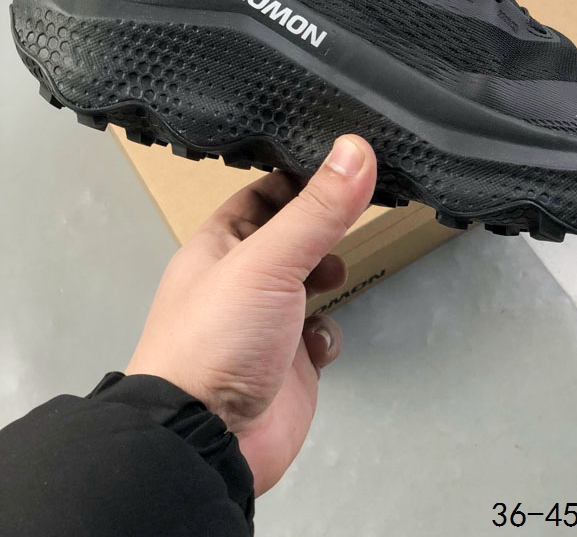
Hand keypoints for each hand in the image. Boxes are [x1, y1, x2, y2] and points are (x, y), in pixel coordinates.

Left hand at [125, 135, 376, 494]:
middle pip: (291, 237)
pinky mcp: (288, 366)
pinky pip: (318, 335)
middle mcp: (241, 280)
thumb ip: (317, 209)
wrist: (205, 442)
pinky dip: (327, 333)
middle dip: (322, 228)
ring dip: (328, 276)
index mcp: (219, 245)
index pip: (263, 194)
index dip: (300, 177)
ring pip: (308, 284)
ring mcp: (265, 324)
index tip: (344, 161)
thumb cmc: (218, 338)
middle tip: (355, 213)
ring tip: (335, 274)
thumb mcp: (269, 260)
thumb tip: (356, 150)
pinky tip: (320, 340)